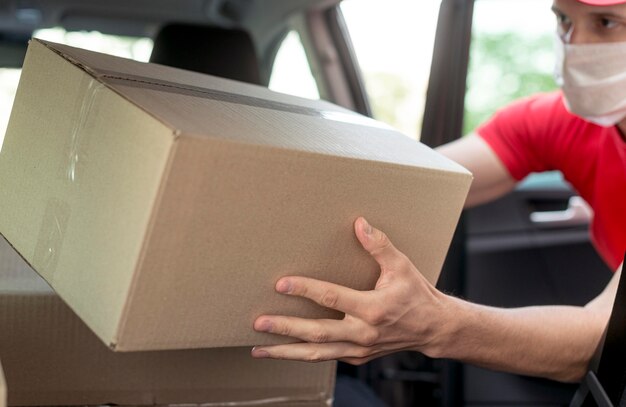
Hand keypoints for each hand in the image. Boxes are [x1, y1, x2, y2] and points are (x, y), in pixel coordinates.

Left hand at [251, 217, 452, 364]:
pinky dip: (304, 355)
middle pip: (317, 333)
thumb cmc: (416, 295)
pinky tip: (284, 350)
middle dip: (286, 328)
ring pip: (317, 354)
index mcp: (373, 309)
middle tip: (259, 323)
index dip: (305, 289)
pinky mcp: (357, 357)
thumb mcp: (402, 266)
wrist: (433, 328)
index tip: (281, 284)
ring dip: (286, 351)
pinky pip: (327, 357)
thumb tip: (360, 223)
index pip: (331, 298)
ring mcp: (359, 349)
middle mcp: (363, 333)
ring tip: (259, 348)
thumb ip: (379, 245)